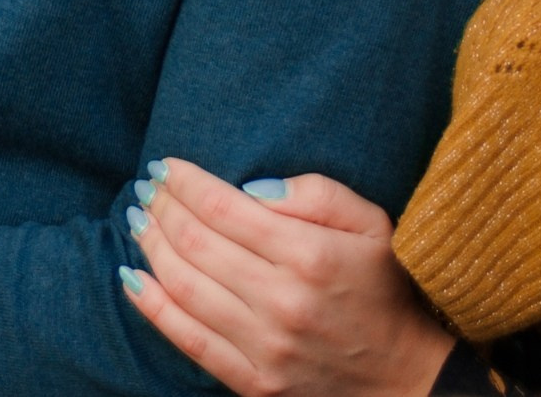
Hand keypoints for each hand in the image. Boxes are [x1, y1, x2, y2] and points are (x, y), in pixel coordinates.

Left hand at [124, 160, 452, 396]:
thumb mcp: (371, 225)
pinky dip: (152, 306)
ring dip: (151, 247)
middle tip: (146, 187)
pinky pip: (189, 340)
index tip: (164, 166)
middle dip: (161, 208)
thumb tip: (250, 189)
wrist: (407, 377)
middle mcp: (284, 302)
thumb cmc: (385, 289)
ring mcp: (267, 348)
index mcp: (312, 256)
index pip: (225, 208)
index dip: (185, 182)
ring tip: (139, 221)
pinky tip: (133, 277)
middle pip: (196, 243)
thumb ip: (316, 194)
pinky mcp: (255, 382)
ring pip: (184, 287)